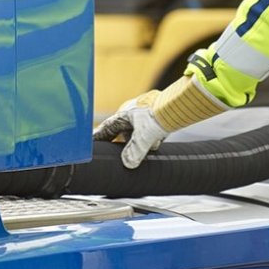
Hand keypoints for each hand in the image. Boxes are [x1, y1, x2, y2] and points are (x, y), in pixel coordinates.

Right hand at [92, 77, 227, 168]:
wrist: (176, 105)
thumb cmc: (157, 114)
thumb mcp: (144, 137)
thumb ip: (135, 151)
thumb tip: (128, 163)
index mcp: (123, 115)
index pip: (106, 128)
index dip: (98, 136)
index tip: (92, 144)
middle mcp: (130, 114)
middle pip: (122, 133)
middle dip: (124, 144)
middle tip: (119, 154)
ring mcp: (142, 115)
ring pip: (137, 134)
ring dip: (141, 142)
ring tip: (150, 145)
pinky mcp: (153, 117)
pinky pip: (148, 132)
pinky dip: (152, 138)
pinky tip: (158, 141)